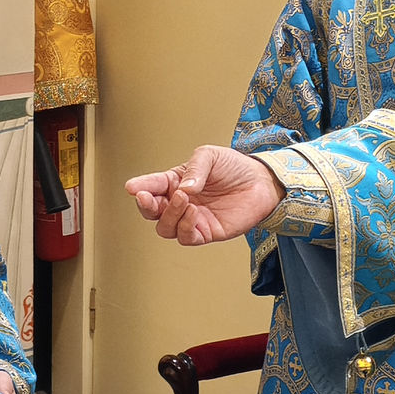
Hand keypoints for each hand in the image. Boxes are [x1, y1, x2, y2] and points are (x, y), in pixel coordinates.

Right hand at [126, 145, 283, 245]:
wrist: (262, 182)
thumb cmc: (234, 167)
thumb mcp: (209, 156)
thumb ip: (193, 169)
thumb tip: (182, 189)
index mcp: (175, 181)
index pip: (152, 186)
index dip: (140, 187)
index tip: (132, 187)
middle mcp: (180, 202)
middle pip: (151, 212)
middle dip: (146, 206)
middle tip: (146, 197)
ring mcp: (191, 219)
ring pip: (165, 228)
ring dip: (169, 215)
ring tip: (184, 199)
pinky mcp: (206, 232)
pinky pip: (186, 237)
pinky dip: (185, 226)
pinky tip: (193, 212)